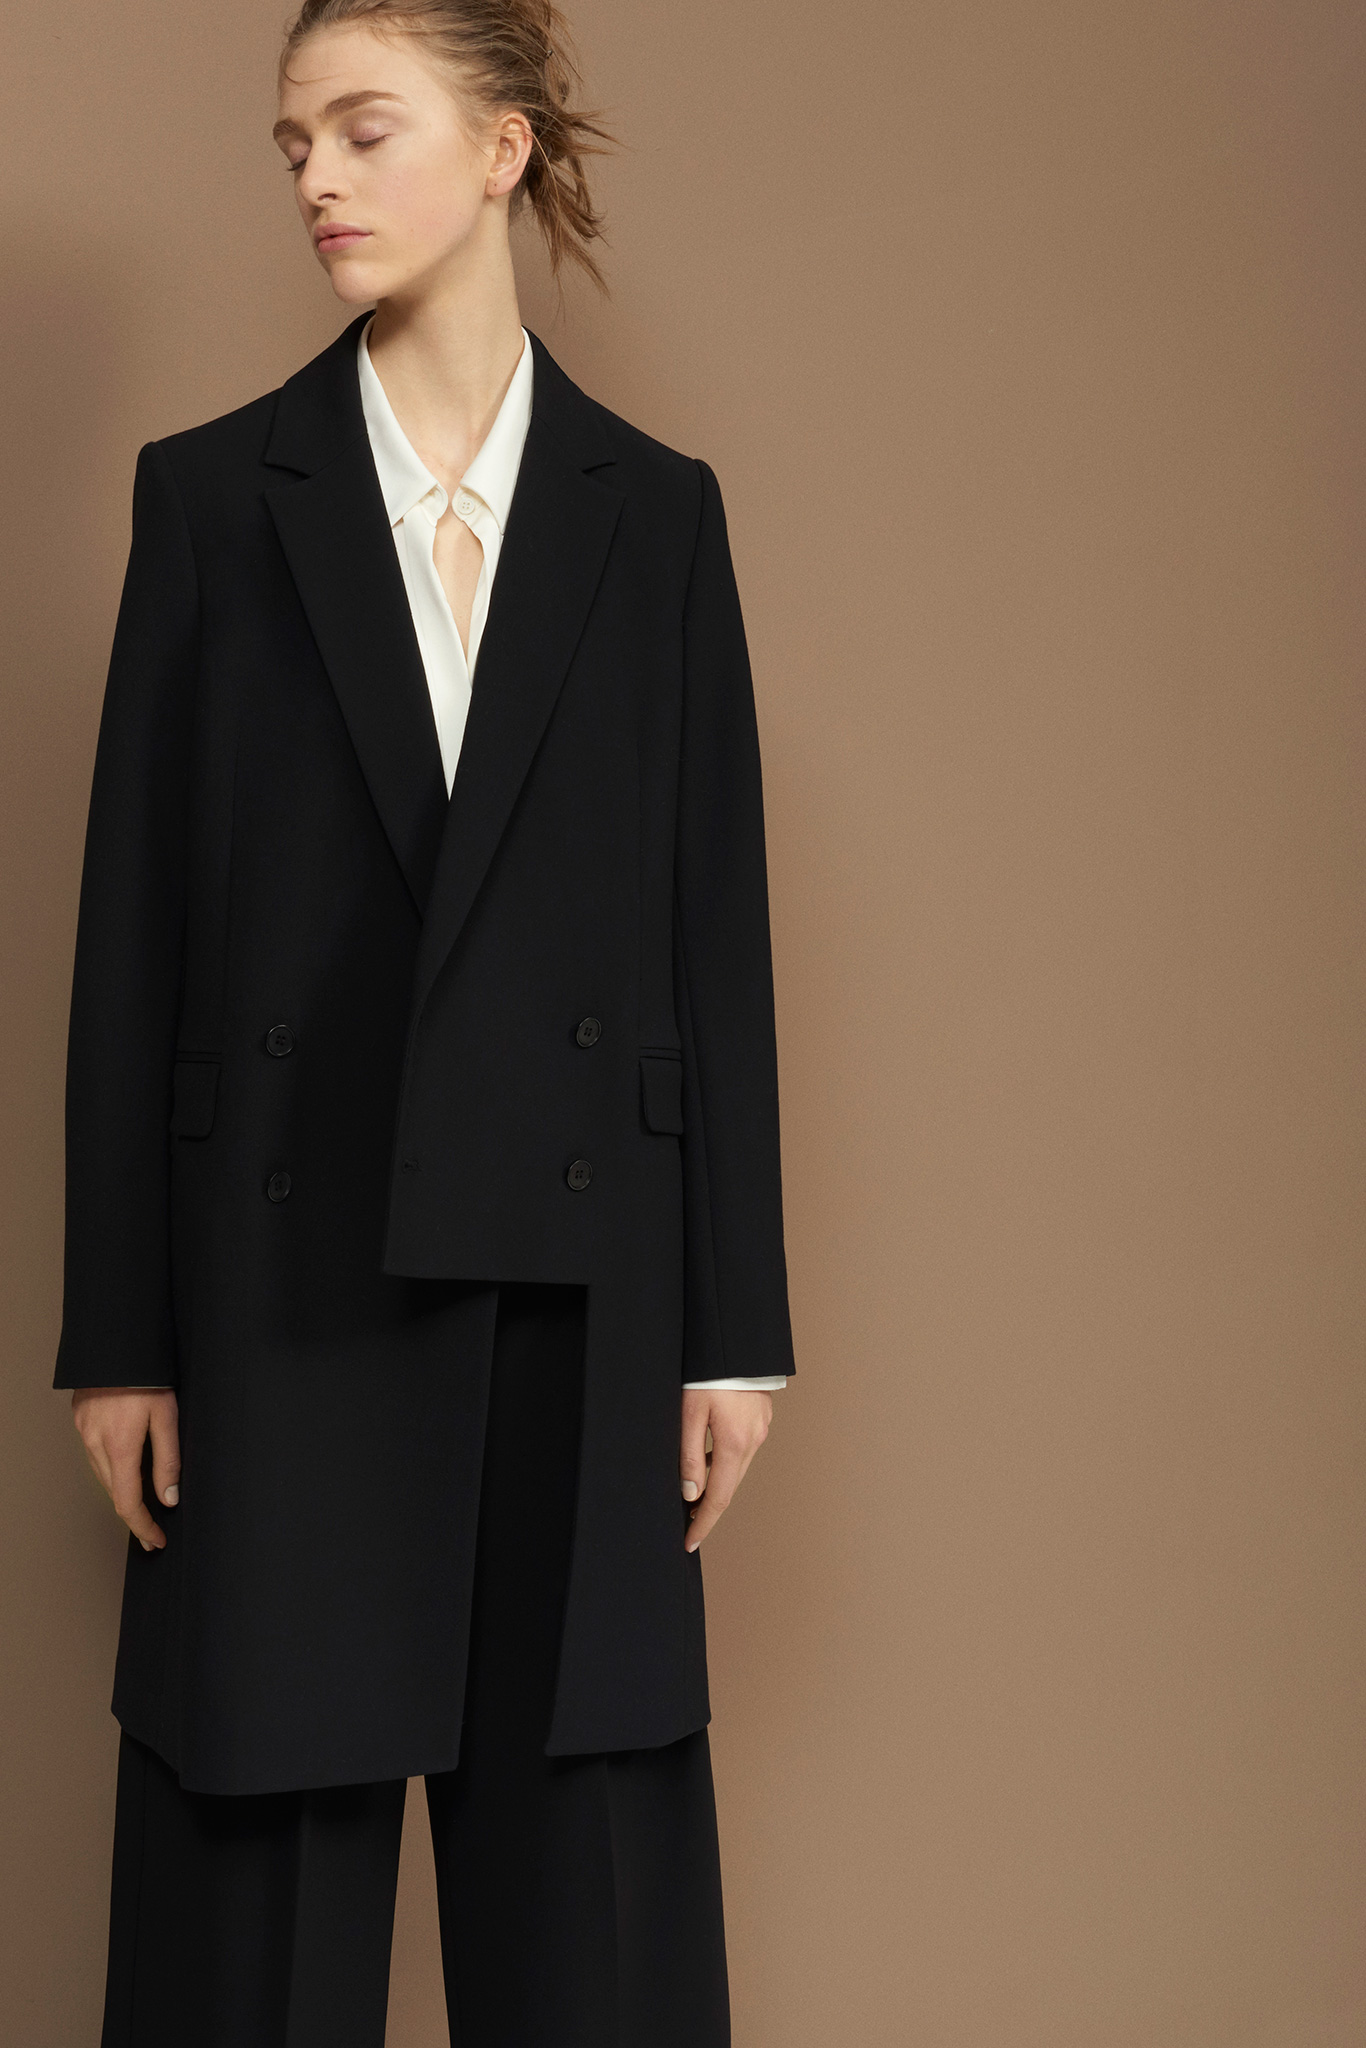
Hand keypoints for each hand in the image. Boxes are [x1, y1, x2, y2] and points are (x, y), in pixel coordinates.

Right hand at [71, 1389, 180, 1551]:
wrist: (118, 1340)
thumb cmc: (149, 1374)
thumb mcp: (168, 1417)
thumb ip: (168, 1460)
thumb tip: (169, 1498)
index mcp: (119, 1446)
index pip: (127, 1502)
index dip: (142, 1526)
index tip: (156, 1540)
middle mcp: (95, 1442)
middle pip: (113, 1491)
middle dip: (134, 1512)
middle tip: (154, 1527)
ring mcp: (83, 1429)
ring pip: (102, 1472)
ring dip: (121, 1488)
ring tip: (144, 1499)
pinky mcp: (80, 1417)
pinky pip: (94, 1452)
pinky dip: (110, 1464)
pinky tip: (126, 1461)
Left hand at [680, 1388, 771, 1552]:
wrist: (734, 1339)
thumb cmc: (707, 1372)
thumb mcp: (689, 1413)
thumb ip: (689, 1456)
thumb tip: (691, 1493)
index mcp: (735, 1443)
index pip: (718, 1498)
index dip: (702, 1524)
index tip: (688, 1543)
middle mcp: (753, 1439)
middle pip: (730, 1487)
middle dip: (708, 1509)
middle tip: (688, 1526)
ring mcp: (761, 1427)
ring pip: (737, 1467)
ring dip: (718, 1484)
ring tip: (693, 1495)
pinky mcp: (761, 1416)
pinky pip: (743, 1449)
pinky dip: (726, 1462)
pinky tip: (710, 1460)